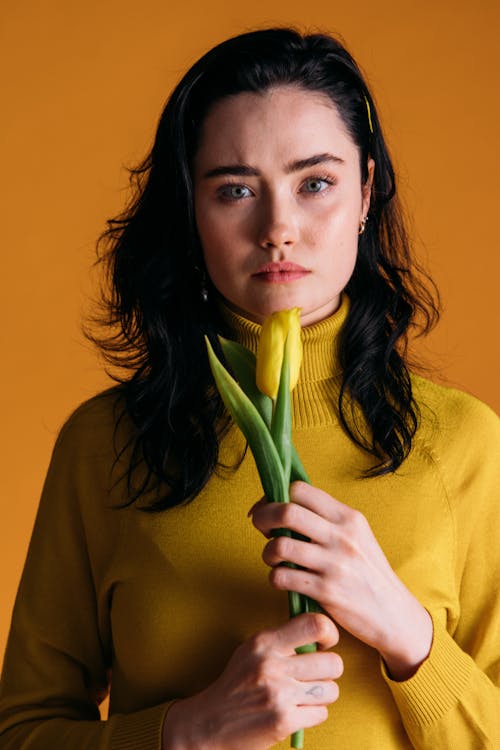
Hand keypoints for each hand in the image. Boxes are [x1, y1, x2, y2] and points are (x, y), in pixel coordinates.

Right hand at [162, 613, 341, 749]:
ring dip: (322, 695)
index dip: (329, 633)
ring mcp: (278, 694)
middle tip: (315, 675)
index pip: (315, 625)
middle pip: (332, 662)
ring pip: (331, 690)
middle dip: (328, 671)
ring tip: (304, 695)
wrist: (210, 722)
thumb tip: (320, 632)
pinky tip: (295, 711)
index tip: (325, 643)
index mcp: (264, 642)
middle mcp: (271, 665)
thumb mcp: (252, 651)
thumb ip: (282, 640)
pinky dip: (312, 714)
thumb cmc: (237, 684)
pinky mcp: (283, 721)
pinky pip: (321, 713)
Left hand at [251, 482, 432, 680]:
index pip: (300, 489)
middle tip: (261, 529)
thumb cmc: (367, 572)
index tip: (269, 508)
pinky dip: (275, 577)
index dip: (276, 496)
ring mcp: (334, 563)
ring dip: (268, 552)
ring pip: (280, 546)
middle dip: (263, 518)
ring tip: (274, 559)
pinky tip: (282, 579)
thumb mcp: (356, 536)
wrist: (394, 614)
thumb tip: (283, 505)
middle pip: (286, 512)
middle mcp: (342, 536)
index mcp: (348, 517)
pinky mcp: (326, 591)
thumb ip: (326, 520)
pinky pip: (282, 577)